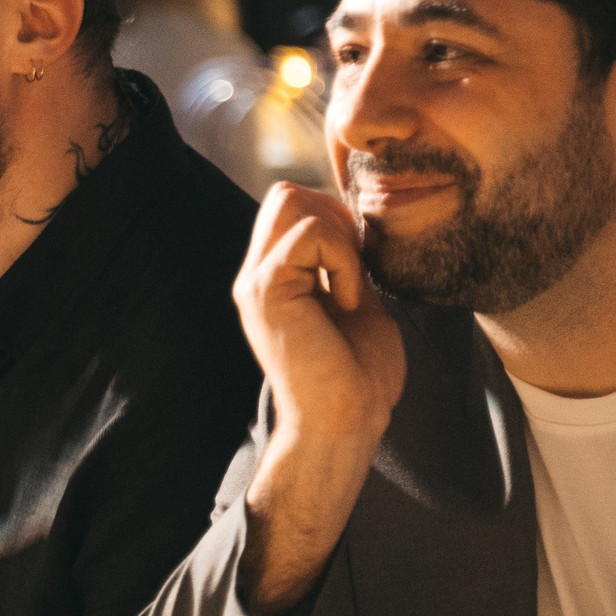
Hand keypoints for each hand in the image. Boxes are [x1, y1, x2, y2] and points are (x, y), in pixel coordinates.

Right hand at [232, 184, 407, 615]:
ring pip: (292, 200)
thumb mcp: (354, 301)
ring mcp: (256, 281)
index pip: (291, 204)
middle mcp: (256, 274)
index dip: (334, 216)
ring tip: (350, 288)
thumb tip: (352, 222)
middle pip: (286, 192)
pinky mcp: (266, 290)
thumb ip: (345, 263)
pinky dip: (345, 262)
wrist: (344, 423)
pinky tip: (348, 303)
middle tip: (355, 269)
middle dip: (334, 215)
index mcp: (275, 276)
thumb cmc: (358, 376)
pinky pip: (313, 236)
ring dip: (339, 238)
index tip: (359, 267)